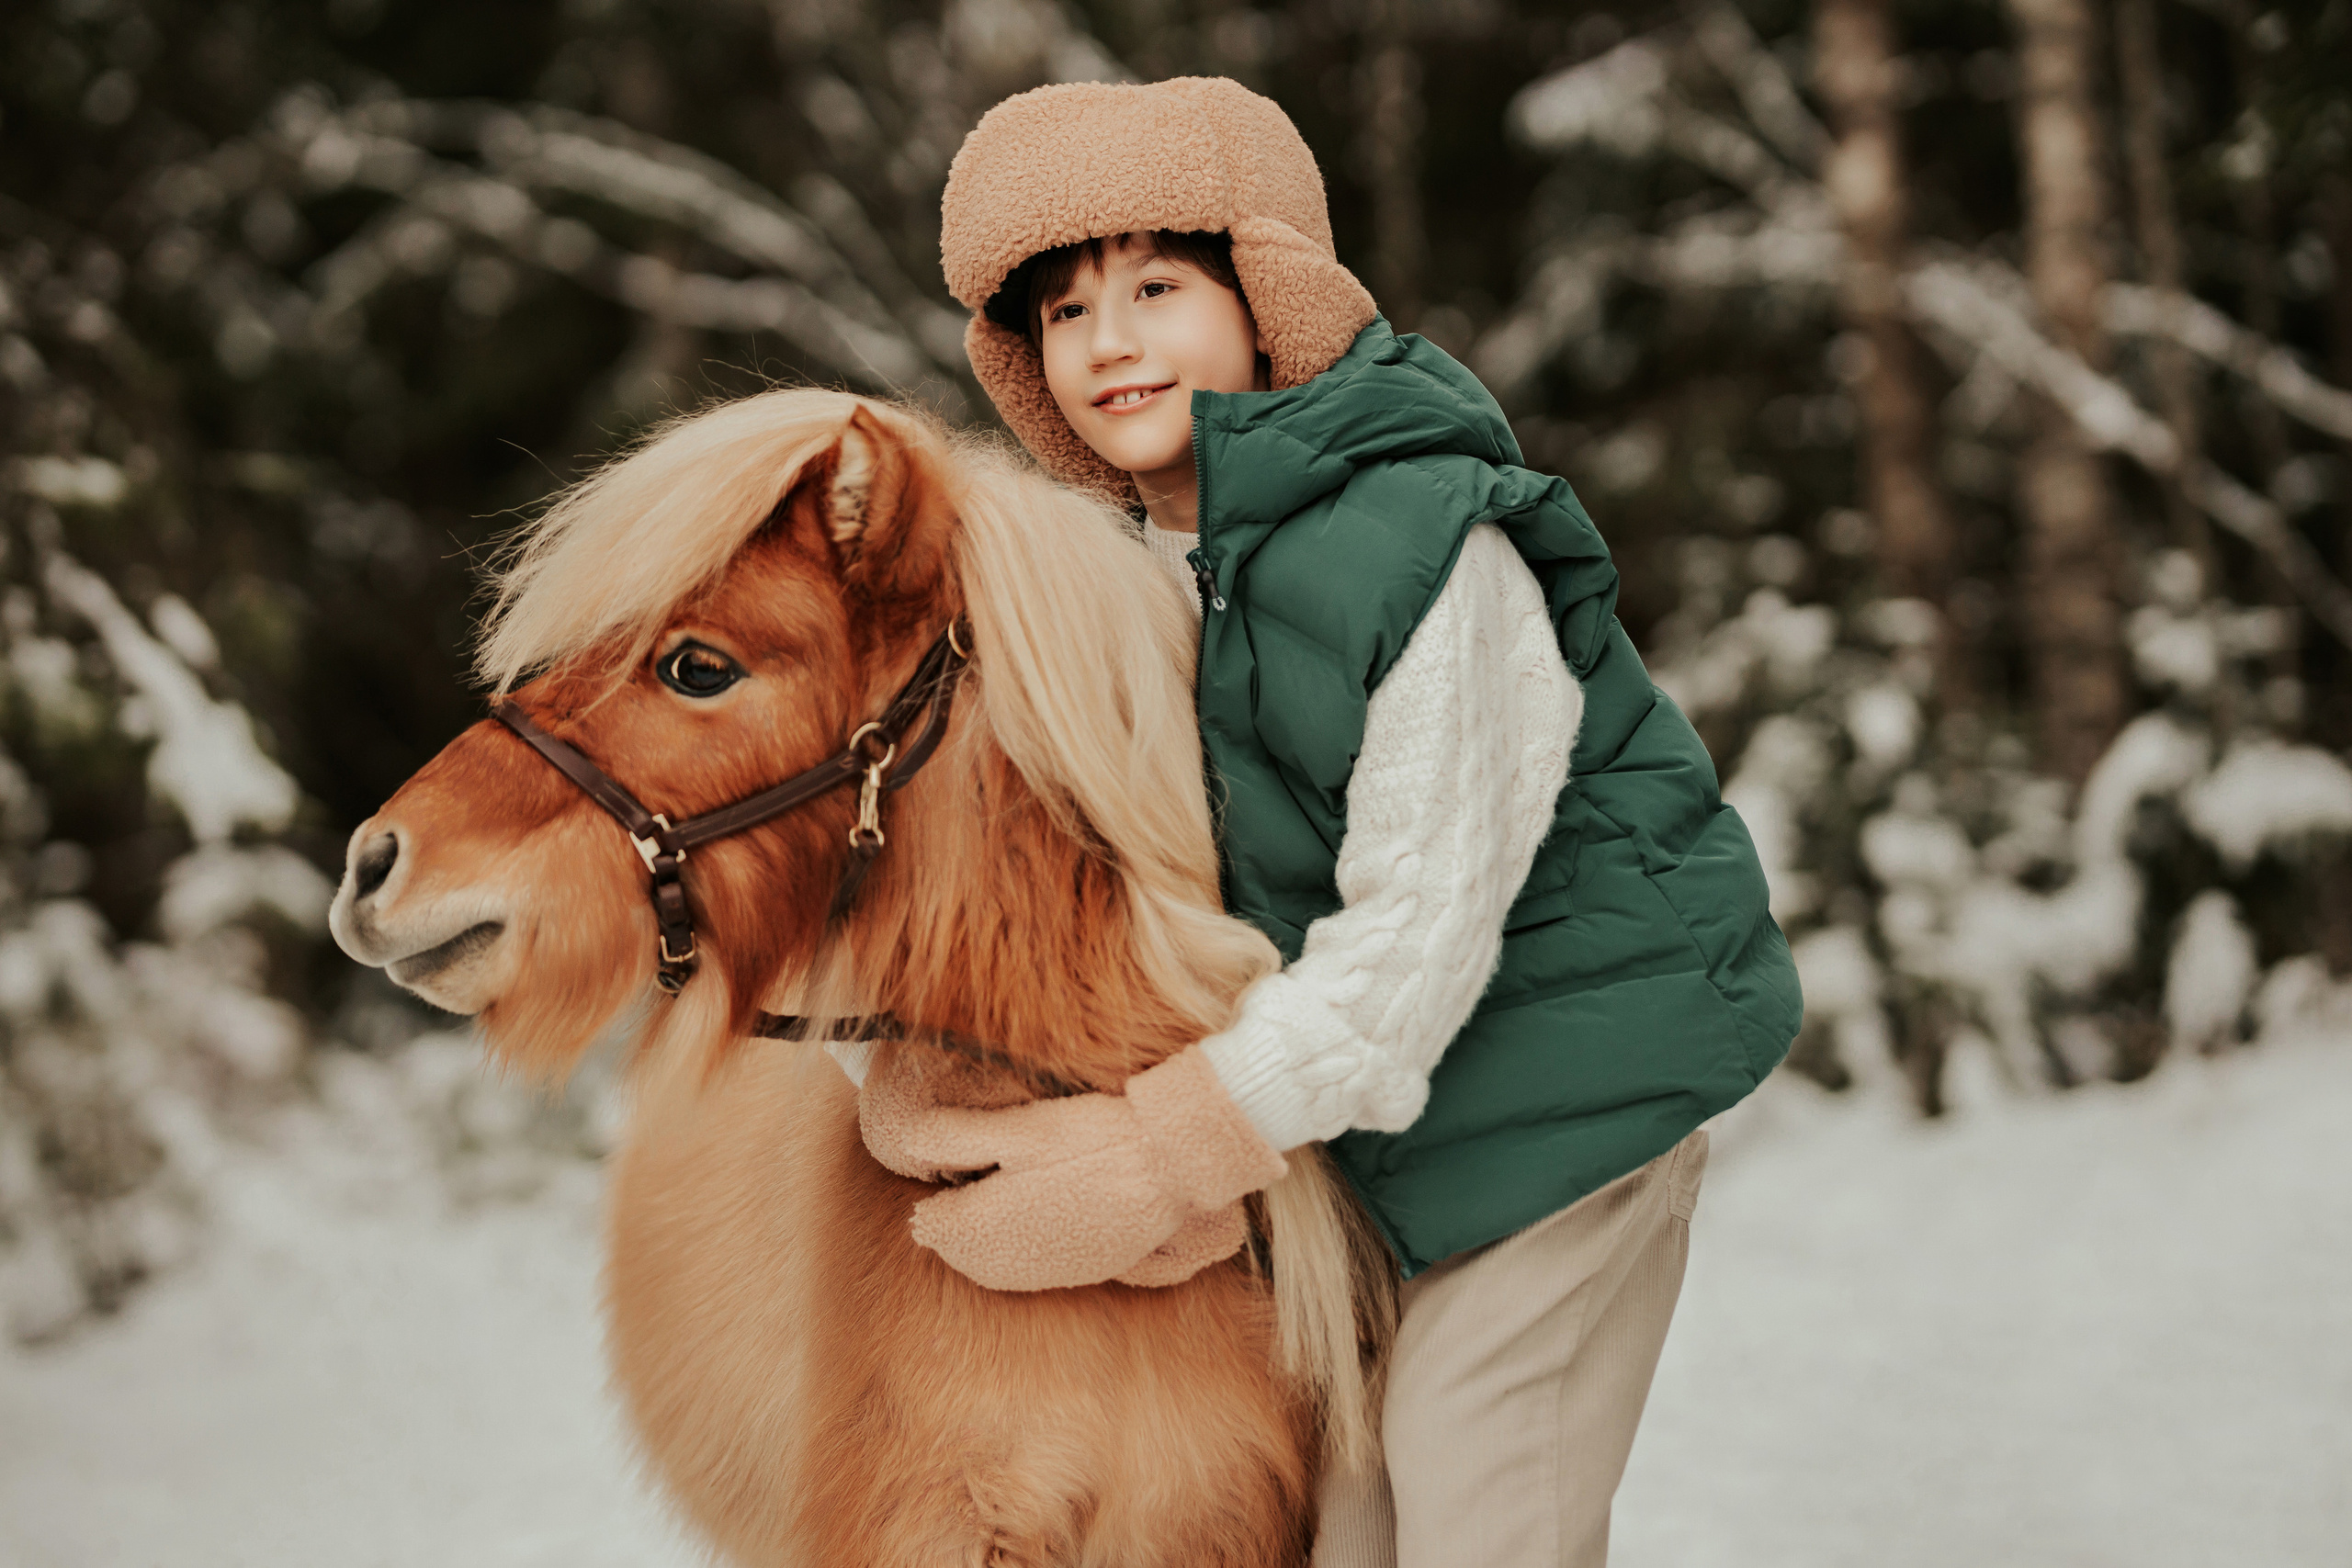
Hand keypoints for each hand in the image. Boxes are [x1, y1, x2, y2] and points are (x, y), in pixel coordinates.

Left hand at [859, 1045, 1286, 1291]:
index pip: (932, 1225)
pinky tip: (1032, 1226)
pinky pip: (1035, 1273)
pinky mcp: (1086, 1272)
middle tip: (955, 1194)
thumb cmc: (1093, 1137)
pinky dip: (1022, 1255)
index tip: (942, 1176)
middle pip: (961, 1254)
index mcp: (986, 1224)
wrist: (1170, 1163)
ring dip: (984, 1245)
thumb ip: (954, 1137)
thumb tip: (904, 1146)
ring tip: (988, 1210)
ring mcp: (1052, 1272)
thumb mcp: (1019, 1127)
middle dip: (954, 1228)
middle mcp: (1012, 1261)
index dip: (933, 1200)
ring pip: (996, 1269)